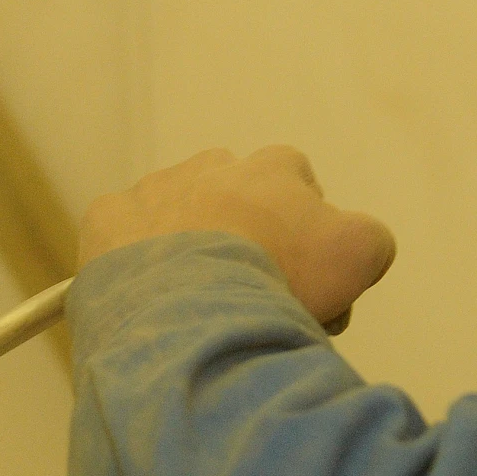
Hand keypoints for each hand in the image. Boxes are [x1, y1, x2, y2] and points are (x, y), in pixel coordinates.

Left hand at [78, 146, 396, 329]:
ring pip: (176, 215)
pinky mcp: (108, 220)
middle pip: (235, 200)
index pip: (299, 187)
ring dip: (188, 248)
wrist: (194, 309)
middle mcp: (213, 166)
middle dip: (244, 237)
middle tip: (250, 295)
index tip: (303, 279)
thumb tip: (352, 244)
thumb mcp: (362, 254)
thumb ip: (368, 238)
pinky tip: (150, 298)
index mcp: (274, 167)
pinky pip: (121, 234)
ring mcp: (155, 189)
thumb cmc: (283, 279)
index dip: (306, 235)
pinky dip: (134, 261)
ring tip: (197, 304)